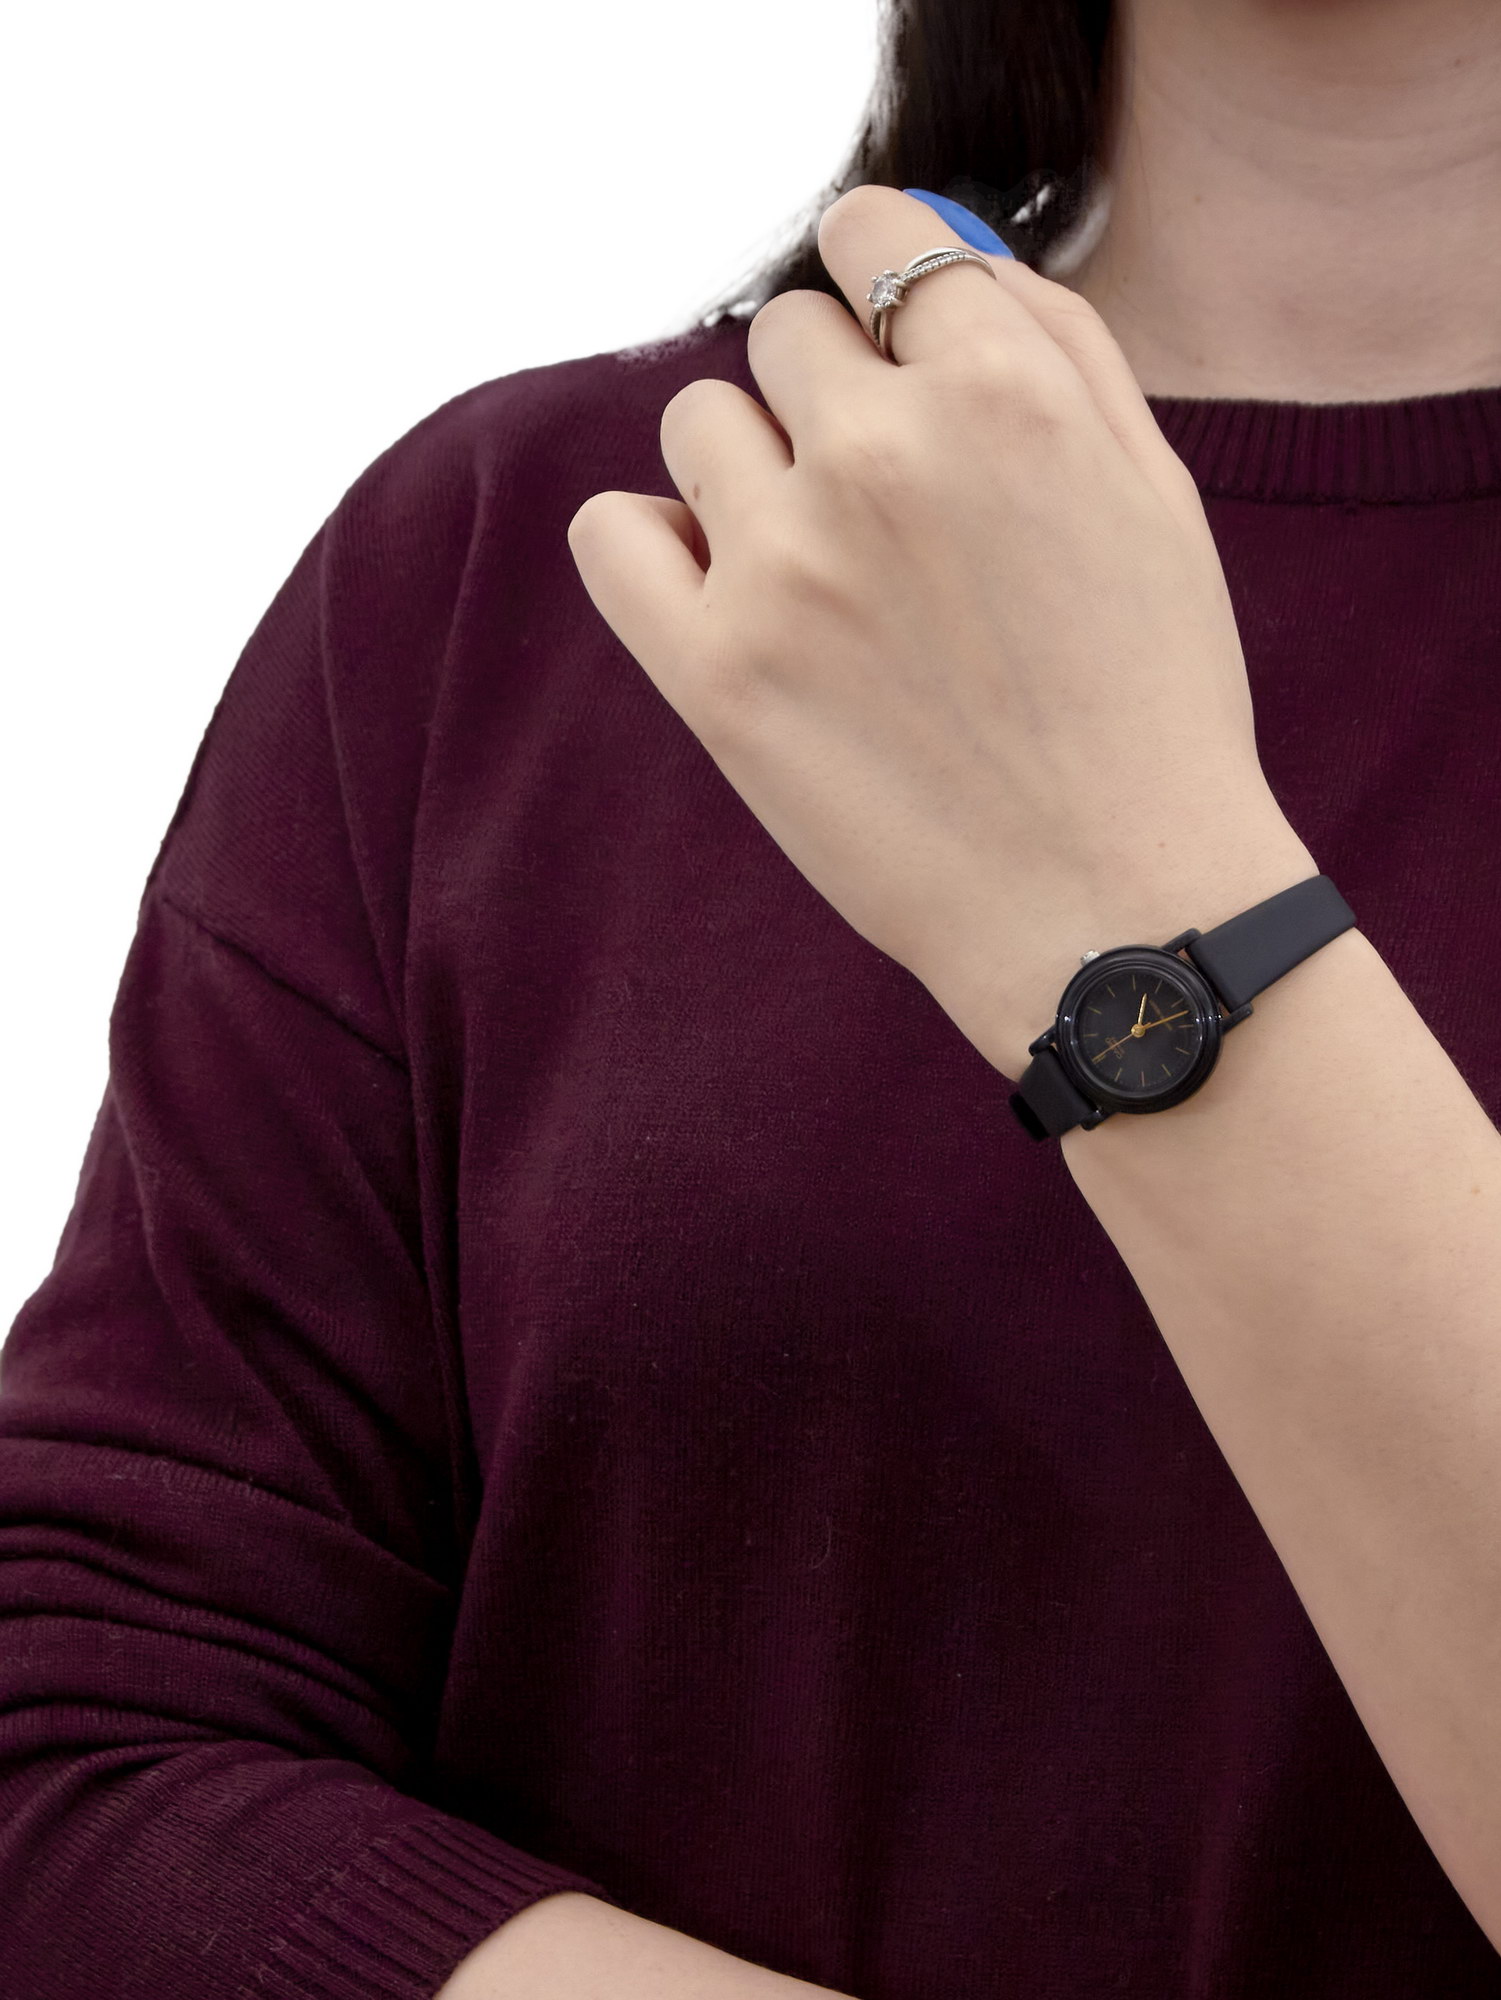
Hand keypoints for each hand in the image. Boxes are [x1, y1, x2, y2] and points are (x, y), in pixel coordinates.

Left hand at [565, 186, 1311, 1079]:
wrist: (1114, 903)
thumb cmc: (1150, 704)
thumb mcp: (1154, 490)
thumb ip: (1056, 347)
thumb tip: (950, 260)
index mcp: (1001, 393)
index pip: (876, 238)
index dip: (884, 287)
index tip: (889, 346)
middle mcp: (880, 457)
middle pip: (783, 337)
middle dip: (829, 398)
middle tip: (888, 510)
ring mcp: (784, 566)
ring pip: (697, 426)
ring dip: (747, 472)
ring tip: (822, 571)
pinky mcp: (715, 674)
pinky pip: (609, 535)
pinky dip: (649, 544)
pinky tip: (715, 588)